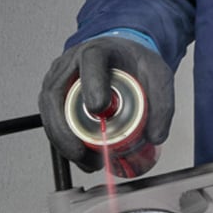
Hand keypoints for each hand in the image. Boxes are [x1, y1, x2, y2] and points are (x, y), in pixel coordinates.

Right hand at [38, 34, 174, 172]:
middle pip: (55, 93)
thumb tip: (156, 137)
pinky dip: (62, 141)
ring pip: (49, 110)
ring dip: (62, 140)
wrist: (122, 57)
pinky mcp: (54, 95)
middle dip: (65, 129)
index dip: (91, 84)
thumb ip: (162, 103)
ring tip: (87, 162)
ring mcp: (58, 78)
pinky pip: (51, 119)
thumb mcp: (158, 76)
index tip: (98, 109)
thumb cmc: (134, 63)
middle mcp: (71, 62)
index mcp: (98, 50)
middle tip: (82, 152)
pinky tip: (81, 156)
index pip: (90, 61)